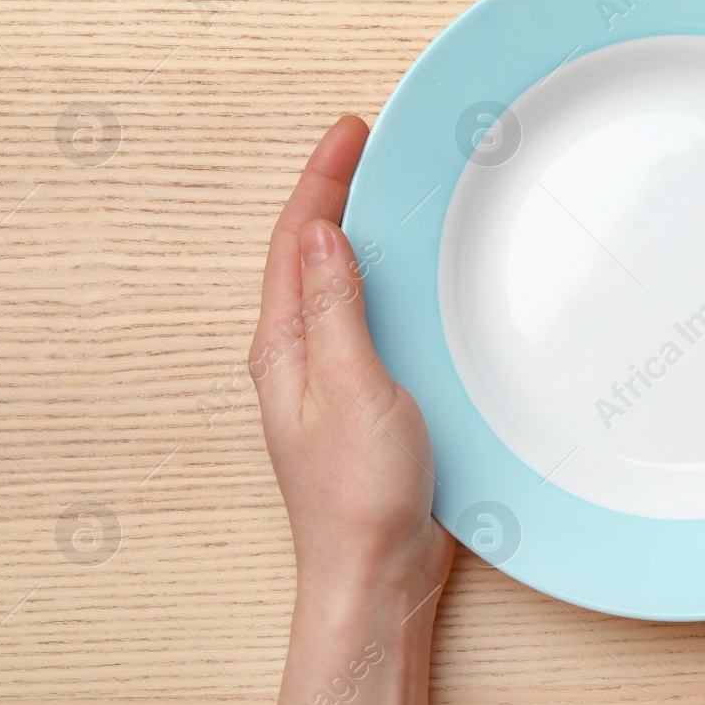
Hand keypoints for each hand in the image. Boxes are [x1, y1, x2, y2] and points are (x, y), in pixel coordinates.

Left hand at [249, 115, 453, 604]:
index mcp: (286, 347)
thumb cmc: (357, 495)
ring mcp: (334, 379)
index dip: (321, 179)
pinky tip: (418, 283)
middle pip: (311, 254)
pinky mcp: (369, 401)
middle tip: (369, 147)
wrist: (376, 572)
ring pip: (342, 286)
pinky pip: (372, 321)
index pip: (296, 240)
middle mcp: (302, 357)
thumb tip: (323, 235)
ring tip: (391, 195)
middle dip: (335, 194)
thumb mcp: (351, 386)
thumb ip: (336, 309)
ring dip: (361, 236)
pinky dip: (389, 284)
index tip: (349, 132)